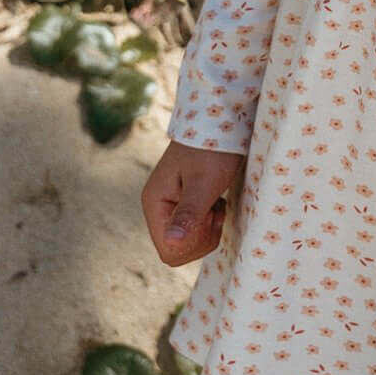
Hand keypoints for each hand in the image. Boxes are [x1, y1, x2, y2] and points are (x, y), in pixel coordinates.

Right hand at [141, 140, 245, 266]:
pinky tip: (217, 201)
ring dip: (209, 228)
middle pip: (179, 250)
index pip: (169, 251)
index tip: (208, 216)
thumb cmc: (213, 150)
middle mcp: (158, 207)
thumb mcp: (204, 184)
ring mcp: (171, 206)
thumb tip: (171, 245)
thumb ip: (188, 215)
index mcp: (154, 203)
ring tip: (216, 202)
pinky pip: (197, 229)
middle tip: (214, 208)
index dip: (193, 243)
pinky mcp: (185, 203)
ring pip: (189, 242)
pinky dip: (211, 221)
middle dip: (203, 236)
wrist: (221, 122)